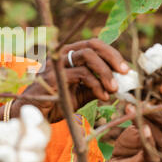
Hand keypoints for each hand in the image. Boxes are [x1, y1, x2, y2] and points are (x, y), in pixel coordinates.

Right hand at [15, 38, 129, 122]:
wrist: (35, 116)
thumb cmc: (57, 103)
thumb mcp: (82, 93)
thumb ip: (97, 85)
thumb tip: (120, 84)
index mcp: (69, 55)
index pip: (94, 44)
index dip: (112, 53)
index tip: (126, 69)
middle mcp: (62, 55)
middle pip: (92, 45)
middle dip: (112, 58)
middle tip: (125, 73)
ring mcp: (56, 65)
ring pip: (87, 57)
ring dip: (106, 73)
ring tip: (114, 89)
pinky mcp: (54, 77)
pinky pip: (81, 74)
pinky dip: (96, 85)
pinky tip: (102, 96)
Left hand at [102, 83, 161, 161]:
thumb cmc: (129, 147)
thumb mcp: (137, 126)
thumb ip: (143, 112)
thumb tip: (139, 91)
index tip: (160, 86)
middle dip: (160, 112)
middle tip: (142, 100)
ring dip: (147, 121)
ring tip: (131, 109)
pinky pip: (152, 152)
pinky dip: (148, 138)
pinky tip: (142, 127)